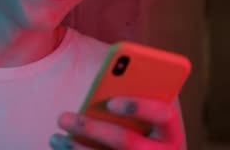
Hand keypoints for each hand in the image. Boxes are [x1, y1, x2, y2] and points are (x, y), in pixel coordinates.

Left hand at [49, 96, 183, 149]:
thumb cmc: (147, 133)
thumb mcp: (148, 120)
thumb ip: (134, 103)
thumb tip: (102, 86)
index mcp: (173, 133)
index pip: (163, 114)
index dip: (138, 107)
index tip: (110, 102)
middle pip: (128, 142)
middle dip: (92, 129)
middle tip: (63, 117)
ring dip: (78, 149)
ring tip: (56, 137)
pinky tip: (61, 149)